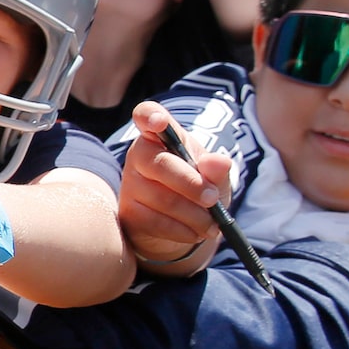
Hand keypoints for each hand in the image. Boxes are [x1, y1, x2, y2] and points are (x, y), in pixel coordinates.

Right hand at [118, 101, 233, 271]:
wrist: (183, 226)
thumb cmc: (198, 191)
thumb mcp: (215, 178)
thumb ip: (218, 169)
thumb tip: (219, 162)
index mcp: (160, 137)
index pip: (147, 115)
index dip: (150, 116)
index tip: (159, 122)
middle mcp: (139, 156)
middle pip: (161, 164)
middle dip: (193, 185)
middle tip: (214, 200)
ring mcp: (130, 184)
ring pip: (163, 198)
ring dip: (194, 215)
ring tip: (211, 224)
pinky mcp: (129, 213)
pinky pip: (157, 222)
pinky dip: (183, 230)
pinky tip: (194, 232)